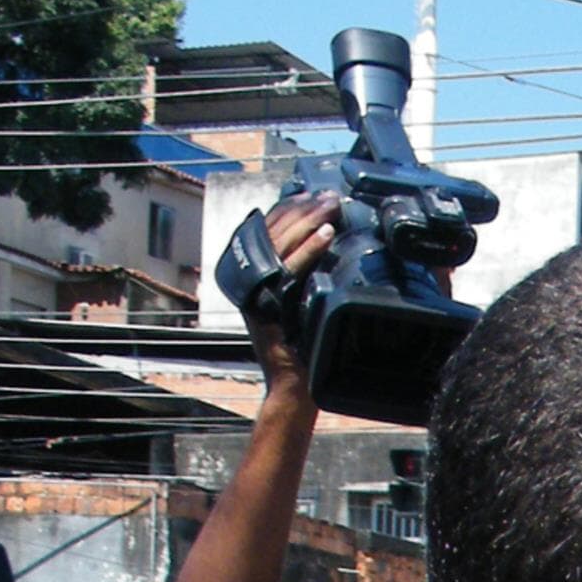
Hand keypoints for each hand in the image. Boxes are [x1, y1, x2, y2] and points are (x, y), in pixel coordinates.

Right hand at [241, 192, 341, 389]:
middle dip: (302, 209)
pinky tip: (327, 235)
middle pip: (273, 233)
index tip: (311, 192)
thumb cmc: (304, 349)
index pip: (268, 231)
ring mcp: (259, 294)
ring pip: (281, 245)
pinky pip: (291, 271)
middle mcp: (252, 282)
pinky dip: (308, 250)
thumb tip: (323, 243)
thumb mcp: (300, 304)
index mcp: (255, 277)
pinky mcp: (271, 307)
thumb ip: (303, 276)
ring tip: (330, 206)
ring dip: (308, 221)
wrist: (295, 388)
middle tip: (328, 195)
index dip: (288, 208)